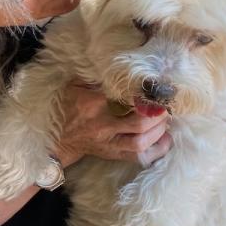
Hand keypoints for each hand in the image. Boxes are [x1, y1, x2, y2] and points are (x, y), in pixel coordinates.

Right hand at [54, 83, 171, 166]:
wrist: (60, 139)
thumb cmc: (69, 108)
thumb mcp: (75, 86)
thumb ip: (95, 77)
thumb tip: (118, 68)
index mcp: (92, 105)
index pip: (123, 98)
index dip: (143, 94)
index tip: (155, 87)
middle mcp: (102, 126)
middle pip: (138, 124)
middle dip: (157, 114)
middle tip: (164, 105)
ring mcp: (109, 144)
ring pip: (140, 143)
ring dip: (158, 131)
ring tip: (164, 120)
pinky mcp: (114, 155)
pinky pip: (139, 158)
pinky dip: (155, 150)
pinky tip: (164, 139)